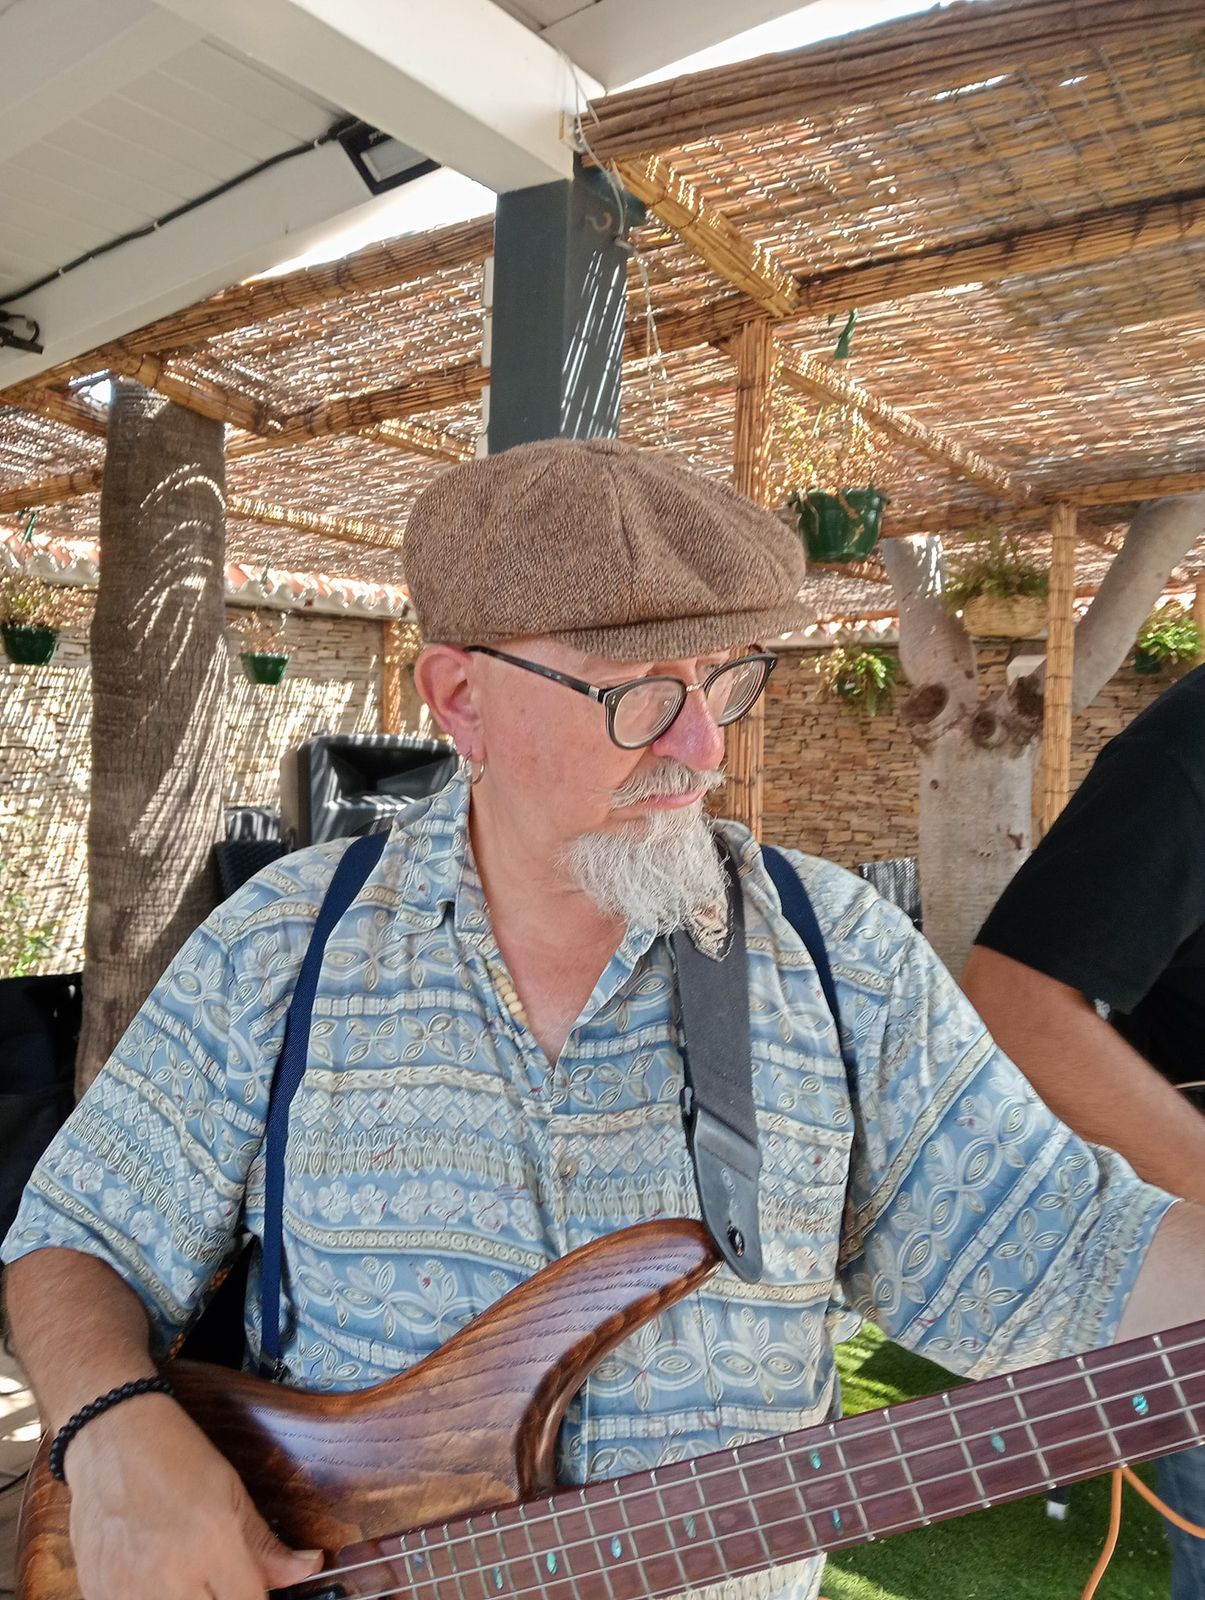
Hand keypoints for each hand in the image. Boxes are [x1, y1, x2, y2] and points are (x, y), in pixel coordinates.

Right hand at [65, 1395, 322, 1599]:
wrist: (111, 1434)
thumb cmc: (175, 1454)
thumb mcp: (231, 1490)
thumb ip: (266, 1544)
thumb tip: (309, 1567)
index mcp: (213, 1543)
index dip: (259, 1597)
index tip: (255, 1588)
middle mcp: (170, 1575)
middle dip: (224, 1598)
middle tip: (220, 1580)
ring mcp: (128, 1591)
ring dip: (189, 1599)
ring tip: (188, 1576)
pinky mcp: (97, 1594)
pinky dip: (151, 1598)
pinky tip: (154, 1578)